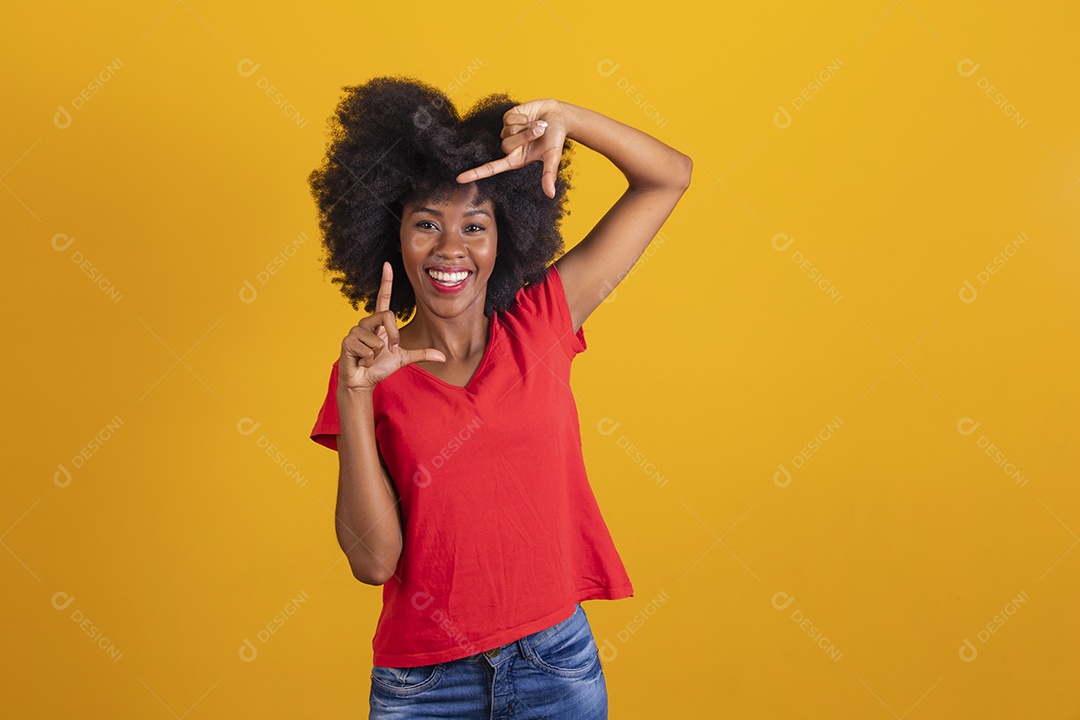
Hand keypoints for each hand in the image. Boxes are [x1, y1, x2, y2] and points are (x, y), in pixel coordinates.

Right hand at [338, 262, 445, 390]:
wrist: (363, 381)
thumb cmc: (380, 367)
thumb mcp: (403, 359)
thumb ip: (421, 354)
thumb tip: (443, 357)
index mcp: (379, 322)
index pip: (383, 298)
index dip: (386, 282)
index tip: (388, 265)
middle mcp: (366, 322)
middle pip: (387, 316)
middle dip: (393, 337)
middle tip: (389, 350)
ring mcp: (355, 331)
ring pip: (378, 340)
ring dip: (378, 354)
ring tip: (370, 358)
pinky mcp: (347, 342)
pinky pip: (367, 350)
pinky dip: (368, 360)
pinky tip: (361, 362)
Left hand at [455, 98, 568, 198]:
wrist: (558, 116)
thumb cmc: (556, 138)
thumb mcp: (553, 157)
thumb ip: (549, 175)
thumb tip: (550, 194)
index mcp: (515, 160)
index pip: (491, 169)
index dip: (475, 173)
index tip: (459, 179)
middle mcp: (509, 147)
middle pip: (506, 145)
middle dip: (526, 136)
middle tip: (541, 131)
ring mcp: (507, 132)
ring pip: (508, 131)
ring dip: (526, 126)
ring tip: (538, 124)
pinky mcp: (507, 118)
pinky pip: (510, 118)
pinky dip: (523, 117)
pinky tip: (530, 117)